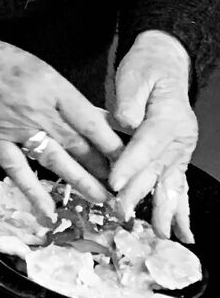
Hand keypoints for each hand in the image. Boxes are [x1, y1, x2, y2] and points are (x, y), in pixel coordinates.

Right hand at [0, 5, 124, 221]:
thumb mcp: (38, 68)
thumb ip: (64, 97)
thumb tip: (95, 121)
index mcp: (52, 86)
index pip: (92, 122)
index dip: (114, 145)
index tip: (132, 160)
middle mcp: (37, 109)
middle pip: (79, 145)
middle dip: (105, 169)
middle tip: (125, 188)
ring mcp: (14, 126)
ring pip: (56, 161)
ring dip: (82, 183)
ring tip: (103, 201)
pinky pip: (18, 170)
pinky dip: (34, 193)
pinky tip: (49, 211)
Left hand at [108, 30, 196, 241]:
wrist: (165, 64)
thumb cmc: (148, 68)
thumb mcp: (136, 75)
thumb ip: (129, 100)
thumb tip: (123, 121)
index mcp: (168, 118)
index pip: (146, 145)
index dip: (130, 165)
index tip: (114, 183)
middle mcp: (178, 138)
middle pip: (156, 170)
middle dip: (138, 194)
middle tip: (121, 213)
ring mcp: (180, 150)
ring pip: (171, 184)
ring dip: (163, 210)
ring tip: (160, 233)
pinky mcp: (175, 157)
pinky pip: (179, 186)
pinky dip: (180, 210)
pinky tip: (183, 232)